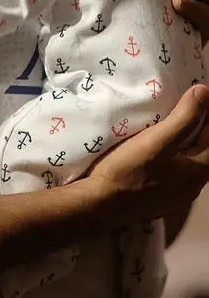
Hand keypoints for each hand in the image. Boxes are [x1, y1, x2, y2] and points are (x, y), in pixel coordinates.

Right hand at [89, 86, 208, 225]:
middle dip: (194, 131)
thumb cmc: (127, 171)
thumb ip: (183, 117)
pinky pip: (172, 178)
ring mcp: (175, 199)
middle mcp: (193, 188)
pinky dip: (169, 163)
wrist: (98, 205)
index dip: (205, 114)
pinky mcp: (158, 204)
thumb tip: (204, 92)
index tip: (193, 97)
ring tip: (164, 133)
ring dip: (180, 148)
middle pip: (202, 152)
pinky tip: (152, 158)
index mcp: (198, 171)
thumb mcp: (156, 140)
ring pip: (186, 166)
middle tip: (178, 111)